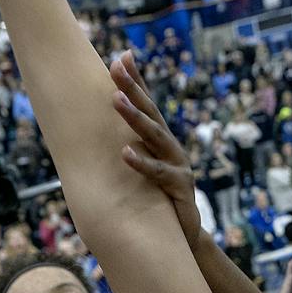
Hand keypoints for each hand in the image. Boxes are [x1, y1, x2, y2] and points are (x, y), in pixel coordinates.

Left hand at [111, 50, 199, 210]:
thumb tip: (108, 132)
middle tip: (115, 66)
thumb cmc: (160, 201)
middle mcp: (170, 147)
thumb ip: (134, 149)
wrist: (183, 237)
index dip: (136, 80)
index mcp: (161, 140)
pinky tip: (125, 152)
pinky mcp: (179, 186)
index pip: (147, 104)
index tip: (121, 56)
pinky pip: (157, 172)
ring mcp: (177, 164)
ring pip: (154, 136)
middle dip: (133, 88)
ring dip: (134, 117)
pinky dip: (141, 162)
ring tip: (116, 100)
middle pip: (150, 111)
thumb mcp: (147, 170)